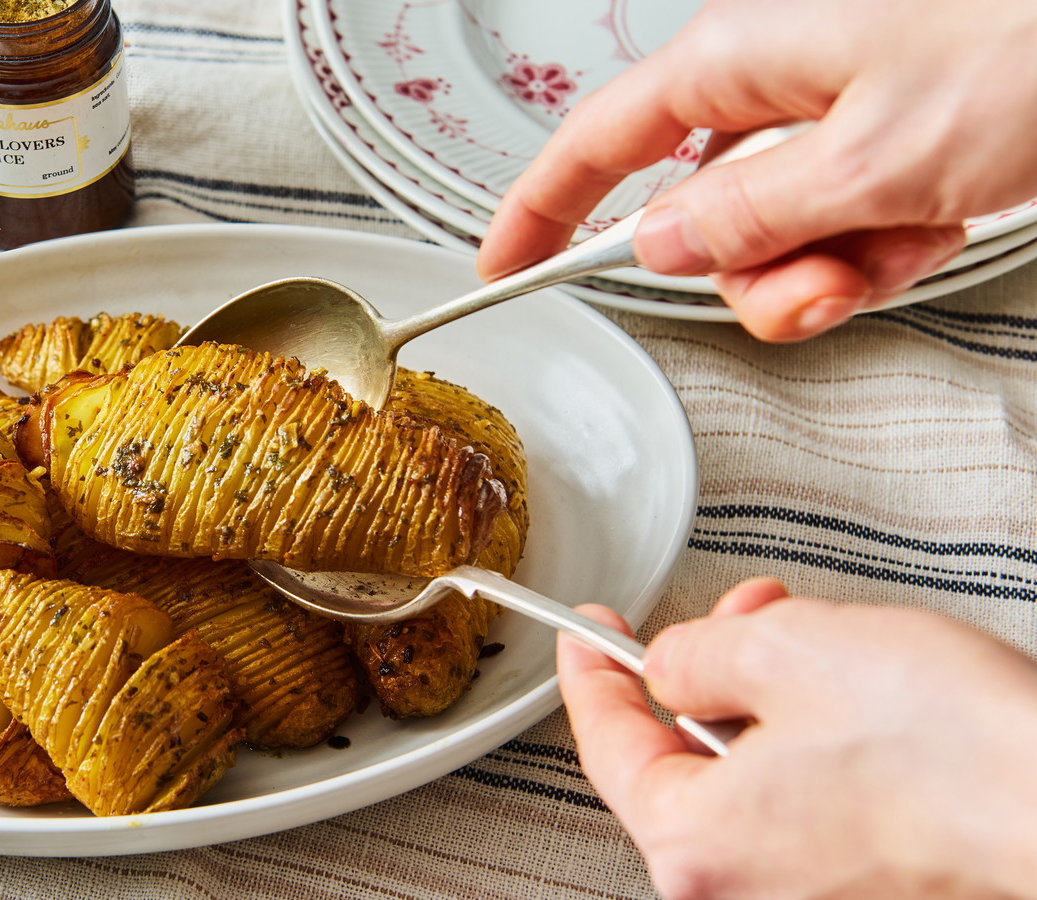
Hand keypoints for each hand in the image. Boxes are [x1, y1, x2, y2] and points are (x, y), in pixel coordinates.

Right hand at [478, 0, 1036, 341]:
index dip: (538, 212)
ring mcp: (827, 106)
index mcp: (737, 58)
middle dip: (763, 271)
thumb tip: (658, 246)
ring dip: (837, 263)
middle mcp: (771, 77)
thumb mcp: (869, 162)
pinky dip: (885, 244)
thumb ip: (747, 218)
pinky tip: (936, 218)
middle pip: (702, 217)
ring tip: (904, 233)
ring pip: (776, 234)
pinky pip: (837, 221)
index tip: (502, 266)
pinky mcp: (876, 131)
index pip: (593, 144)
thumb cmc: (1027, 47)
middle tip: (827, 274)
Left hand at [558, 580, 1036, 897]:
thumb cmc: (950, 744)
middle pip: (677, 762)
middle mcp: (740, 895)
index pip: (606, 747)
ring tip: (818, 644)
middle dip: (705, 671)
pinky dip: (807, 745)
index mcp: (696, 847)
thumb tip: (671, 668)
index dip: (592, 674)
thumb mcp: (781, 651)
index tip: (585, 635)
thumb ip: (692, 655)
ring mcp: (804, 899)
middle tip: (738, 615)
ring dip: (765, 699)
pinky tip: (850, 700)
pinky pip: (799, 806)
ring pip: (744, 777)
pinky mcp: (862, 890)